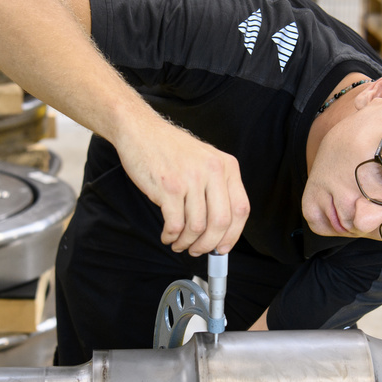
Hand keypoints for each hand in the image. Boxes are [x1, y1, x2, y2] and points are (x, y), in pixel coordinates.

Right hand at [117, 120, 249, 255]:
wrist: (140, 131)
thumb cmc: (171, 149)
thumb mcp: (205, 161)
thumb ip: (216, 189)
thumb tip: (219, 230)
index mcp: (227, 166)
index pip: (241, 210)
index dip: (233, 235)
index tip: (223, 248)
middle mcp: (213, 171)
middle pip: (221, 223)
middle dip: (209, 245)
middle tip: (198, 250)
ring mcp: (191, 179)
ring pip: (197, 227)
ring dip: (187, 242)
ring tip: (179, 243)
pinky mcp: (169, 187)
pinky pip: (175, 224)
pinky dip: (171, 236)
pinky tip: (167, 235)